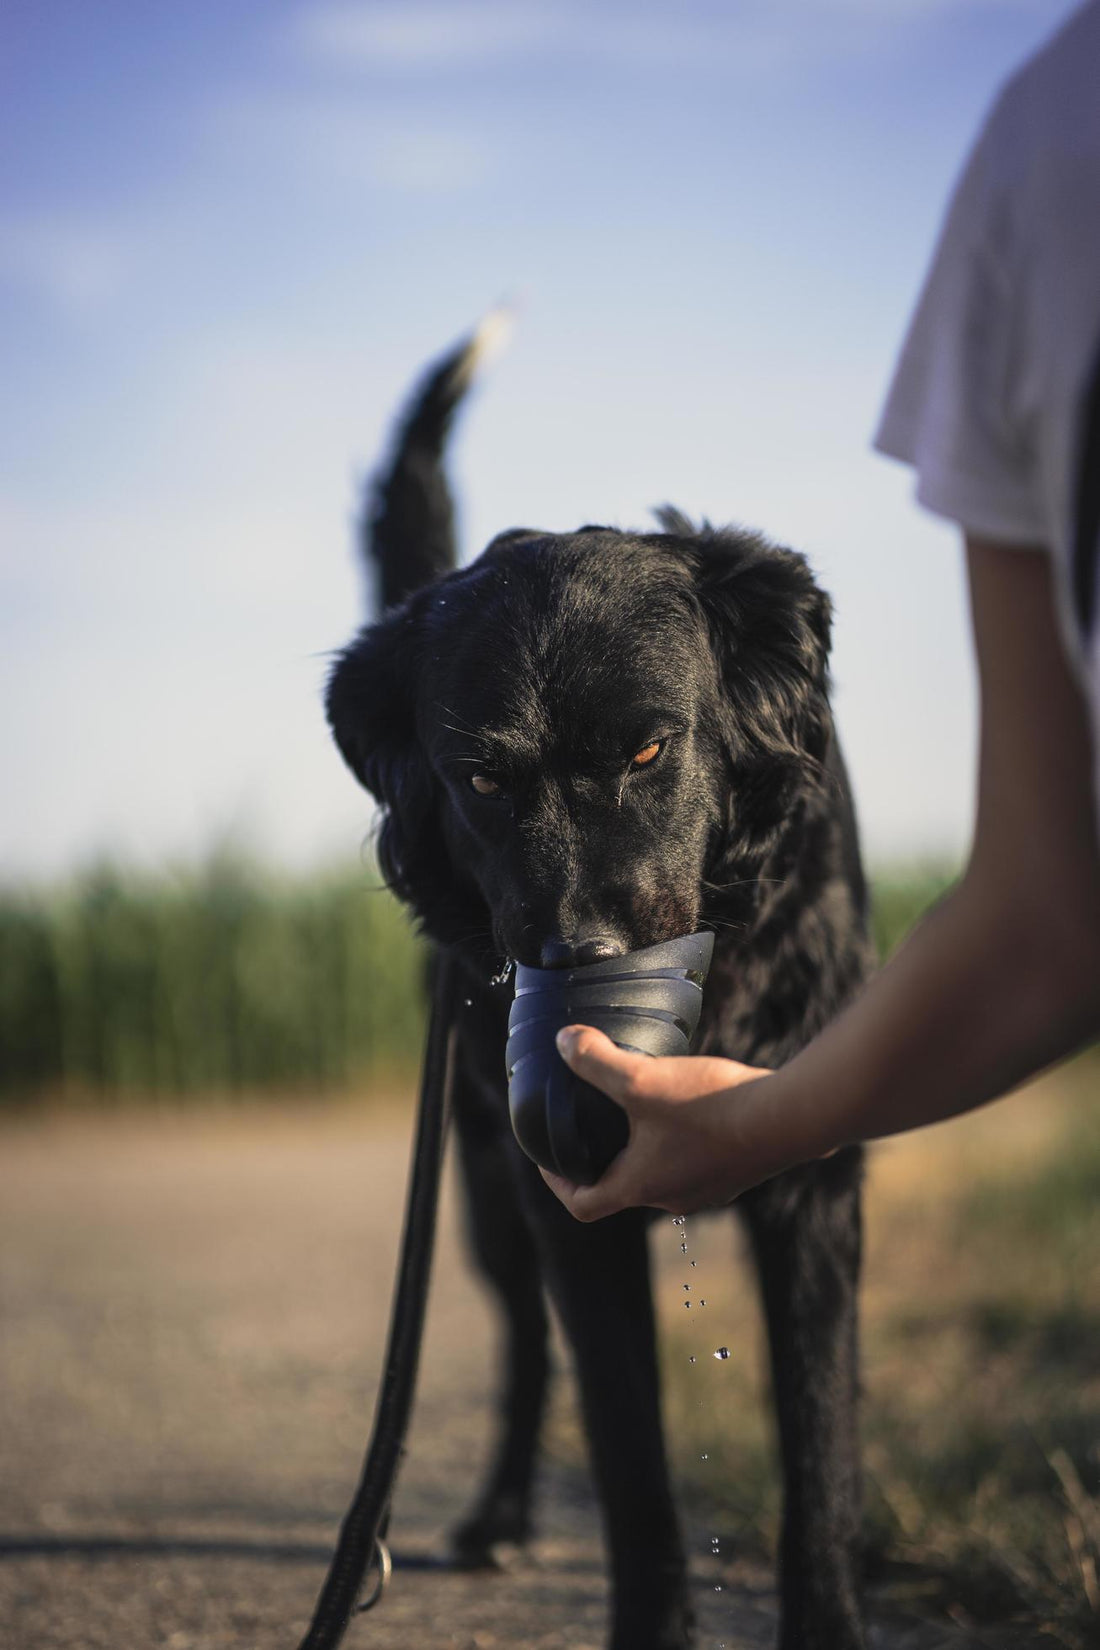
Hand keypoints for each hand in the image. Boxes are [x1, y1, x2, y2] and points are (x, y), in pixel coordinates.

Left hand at [539, 1025, 775, 1219]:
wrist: (790, 1119)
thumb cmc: (711, 1107)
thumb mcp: (642, 1078)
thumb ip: (597, 1061)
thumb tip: (562, 1042)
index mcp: (640, 1186)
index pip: (584, 1204)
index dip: (557, 1183)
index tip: (549, 1159)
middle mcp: (672, 1198)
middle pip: (623, 1187)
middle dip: (604, 1157)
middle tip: (593, 1121)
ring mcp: (709, 1189)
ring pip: (663, 1172)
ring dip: (646, 1148)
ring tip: (641, 1107)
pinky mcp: (737, 1172)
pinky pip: (698, 1161)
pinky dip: (683, 1140)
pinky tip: (691, 1104)